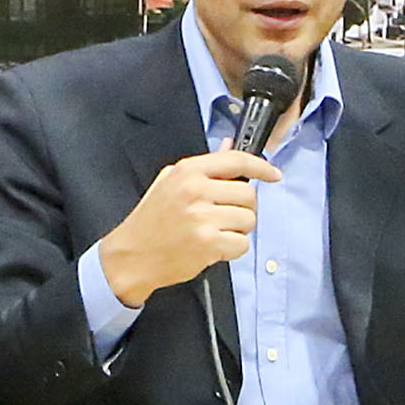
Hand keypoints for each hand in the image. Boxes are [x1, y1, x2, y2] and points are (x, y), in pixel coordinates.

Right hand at [97, 152, 277, 308]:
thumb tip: (230, 148)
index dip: (261, 167)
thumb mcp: (170, 182)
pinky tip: (213, 247)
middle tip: (226, 217)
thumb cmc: (151, 221)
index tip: (272, 174)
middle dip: (244, 208)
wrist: (131, 255)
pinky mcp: (208, 243)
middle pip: (249, 195)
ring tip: (215, 232)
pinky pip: (242, 244)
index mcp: (188, 171)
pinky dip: (233, 249)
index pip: (236, 161)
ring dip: (238, 230)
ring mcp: (202, 217)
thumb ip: (204, 168)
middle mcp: (196, 190)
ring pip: (248, 220)